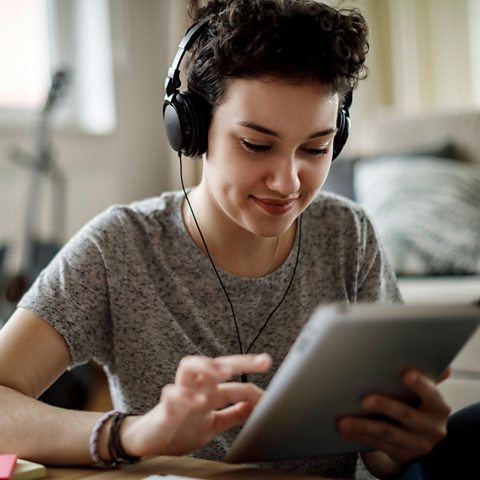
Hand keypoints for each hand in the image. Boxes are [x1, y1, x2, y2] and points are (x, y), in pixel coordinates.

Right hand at [121, 353, 270, 456]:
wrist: (148, 444)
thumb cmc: (180, 428)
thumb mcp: (213, 424)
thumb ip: (233, 414)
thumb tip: (256, 406)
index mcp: (209, 392)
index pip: (234, 383)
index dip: (254, 389)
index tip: (272, 398)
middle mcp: (196, 389)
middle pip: (216, 364)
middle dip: (239, 361)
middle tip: (261, 361)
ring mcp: (179, 396)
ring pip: (188, 368)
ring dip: (207, 367)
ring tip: (224, 372)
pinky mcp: (164, 410)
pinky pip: (171, 396)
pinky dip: (183, 397)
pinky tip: (198, 401)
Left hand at [337, 369, 450, 477]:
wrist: (417, 437)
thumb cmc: (416, 404)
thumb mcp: (424, 393)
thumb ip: (428, 378)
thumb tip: (443, 365)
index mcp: (438, 408)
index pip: (431, 395)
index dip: (420, 385)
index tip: (406, 373)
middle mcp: (432, 428)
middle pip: (406, 415)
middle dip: (385, 406)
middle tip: (366, 400)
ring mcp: (417, 445)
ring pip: (387, 433)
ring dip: (363, 426)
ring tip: (344, 422)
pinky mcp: (400, 454)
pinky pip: (377, 445)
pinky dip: (360, 437)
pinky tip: (345, 431)